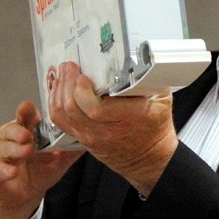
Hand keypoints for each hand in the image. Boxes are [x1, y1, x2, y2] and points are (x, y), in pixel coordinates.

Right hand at [0, 100, 83, 218]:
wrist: (23, 197)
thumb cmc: (39, 171)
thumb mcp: (59, 160)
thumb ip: (71, 149)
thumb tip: (92, 137)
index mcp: (26, 130)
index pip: (26, 117)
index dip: (26, 111)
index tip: (28, 106)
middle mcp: (9, 138)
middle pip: (10, 128)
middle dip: (19, 131)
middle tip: (28, 135)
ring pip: (1, 146)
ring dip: (13, 149)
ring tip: (26, 151)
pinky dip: (3, 169)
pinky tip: (13, 172)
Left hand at [48, 62, 178, 196]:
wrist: (151, 158)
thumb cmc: (156, 128)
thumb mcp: (162, 100)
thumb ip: (147, 81)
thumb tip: (133, 59)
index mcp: (129, 118)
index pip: (95, 109)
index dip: (82, 91)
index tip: (83, 76)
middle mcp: (107, 130)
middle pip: (73, 109)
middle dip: (67, 84)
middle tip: (70, 67)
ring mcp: (92, 137)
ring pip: (63, 116)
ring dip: (59, 92)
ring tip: (63, 76)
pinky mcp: (84, 140)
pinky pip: (62, 123)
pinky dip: (56, 105)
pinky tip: (59, 92)